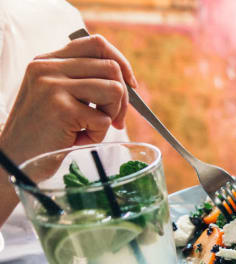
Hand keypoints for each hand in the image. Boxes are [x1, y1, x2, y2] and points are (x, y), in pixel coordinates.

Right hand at [0, 35, 136, 164]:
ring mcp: (52, 86)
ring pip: (114, 90)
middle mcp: (48, 68)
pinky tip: (78, 140)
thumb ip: (81, 80)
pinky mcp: (61, 108)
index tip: (131, 84)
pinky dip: (98, 135)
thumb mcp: (56, 96)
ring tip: (90, 129)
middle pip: (111, 68)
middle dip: (123, 98)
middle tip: (115, 120)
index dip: (121, 62)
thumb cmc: (43, 132)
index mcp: (47, 61)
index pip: (96, 44)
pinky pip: (104, 119)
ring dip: (111, 116)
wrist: (14, 158)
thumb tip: (126, 80)